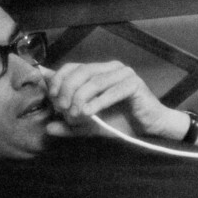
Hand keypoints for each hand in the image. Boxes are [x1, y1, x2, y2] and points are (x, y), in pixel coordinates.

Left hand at [43, 61, 186, 140]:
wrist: (150, 129)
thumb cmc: (122, 124)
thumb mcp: (90, 125)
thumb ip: (70, 124)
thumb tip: (48, 127)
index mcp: (99, 70)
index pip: (72, 67)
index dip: (59, 80)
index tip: (53, 98)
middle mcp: (111, 67)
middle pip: (82, 71)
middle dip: (68, 90)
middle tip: (63, 108)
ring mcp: (124, 74)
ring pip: (95, 81)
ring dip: (81, 98)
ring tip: (76, 114)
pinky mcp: (135, 84)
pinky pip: (113, 91)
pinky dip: (98, 102)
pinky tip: (90, 113)